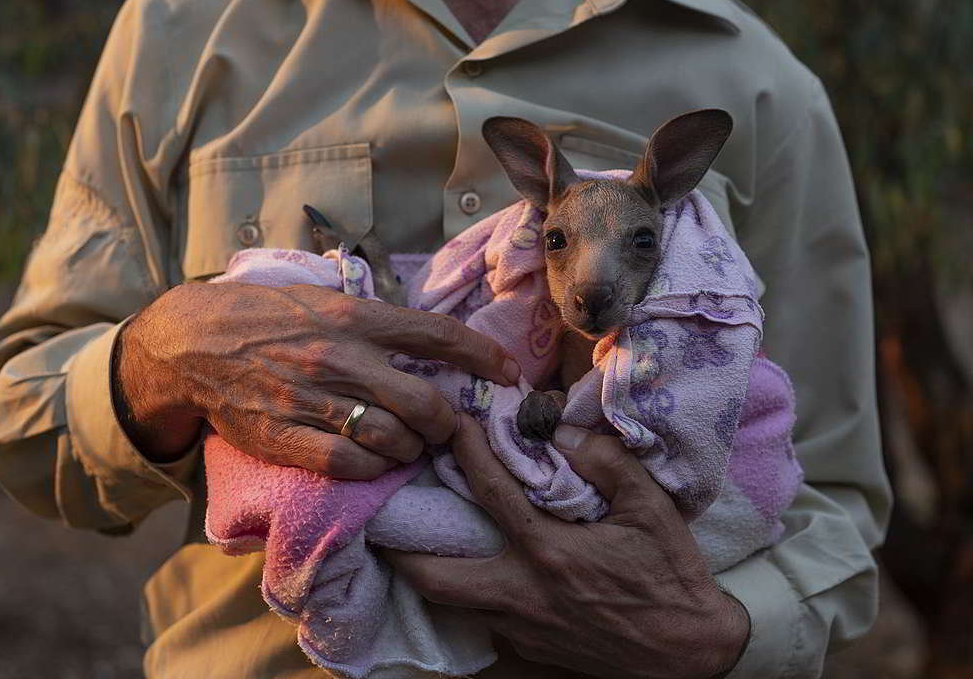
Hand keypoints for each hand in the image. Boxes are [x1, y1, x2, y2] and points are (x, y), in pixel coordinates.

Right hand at [114, 282, 519, 476]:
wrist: (191, 343)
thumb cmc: (263, 316)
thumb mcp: (319, 298)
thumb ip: (370, 318)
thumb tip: (427, 336)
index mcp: (352, 317)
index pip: (436, 334)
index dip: (483, 355)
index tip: (508, 371)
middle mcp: (339, 357)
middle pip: (425, 402)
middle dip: (449, 423)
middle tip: (447, 427)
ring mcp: (313, 401)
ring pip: (393, 438)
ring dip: (414, 448)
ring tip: (412, 445)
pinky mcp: (287, 438)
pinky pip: (352, 465)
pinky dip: (377, 469)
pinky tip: (378, 462)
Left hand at [385, 417, 749, 678]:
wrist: (691, 653)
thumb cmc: (671, 575)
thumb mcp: (651, 508)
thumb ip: (606, 463)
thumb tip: (561, 431)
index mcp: (549, 551)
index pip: (491, 492)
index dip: (466, 451)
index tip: (451, 425)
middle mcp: (523, 593)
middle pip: (436, 576)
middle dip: (401, 548)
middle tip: (387, 518)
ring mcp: (523, 628)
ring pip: (452, 605)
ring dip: (430, 575)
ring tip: (418, 545)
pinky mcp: (531, 651)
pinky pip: (483, 621)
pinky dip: (470, 597)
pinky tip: (476, 574)